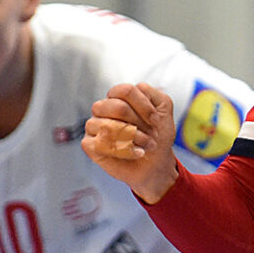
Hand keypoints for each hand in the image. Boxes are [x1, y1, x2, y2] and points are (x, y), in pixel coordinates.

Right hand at [82, 83, 178, 203]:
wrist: (156, 163)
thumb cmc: (157, 135)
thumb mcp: (164, 112)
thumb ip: (156, 96)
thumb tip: (140, 89)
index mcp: (119, 96)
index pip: (125, 90)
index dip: (144, 106)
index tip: (156, 120)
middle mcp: (103, 108)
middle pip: (117, 106)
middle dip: (139, 123)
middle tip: (153, 135)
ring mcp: (94, 125)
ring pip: (107, 126)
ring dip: (134, 138)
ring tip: (147, 145)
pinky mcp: (89, 144)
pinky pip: (100, 143)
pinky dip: (124, 151)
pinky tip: (136, 153)